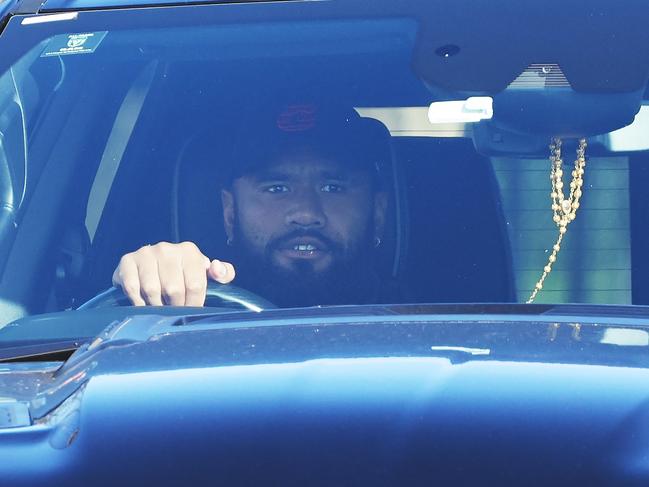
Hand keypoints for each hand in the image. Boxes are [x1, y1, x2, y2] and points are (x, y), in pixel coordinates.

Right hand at [112, 241, 234, 305]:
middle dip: (175, 307)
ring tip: (159, 308)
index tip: (191, 311)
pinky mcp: (127, 261)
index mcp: (189, 251)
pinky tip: (143, 304)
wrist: (148, 266)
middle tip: (174, 312)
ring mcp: (146, 253)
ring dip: (156, 306)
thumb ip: (223, 272)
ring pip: (153, 290)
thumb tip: (216, 268)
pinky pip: (133, 288)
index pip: (196, 285)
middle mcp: (167, 249)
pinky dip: (138, 301)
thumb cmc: (182, 274)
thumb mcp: (205, 273)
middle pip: (174, 290)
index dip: (194, 304)